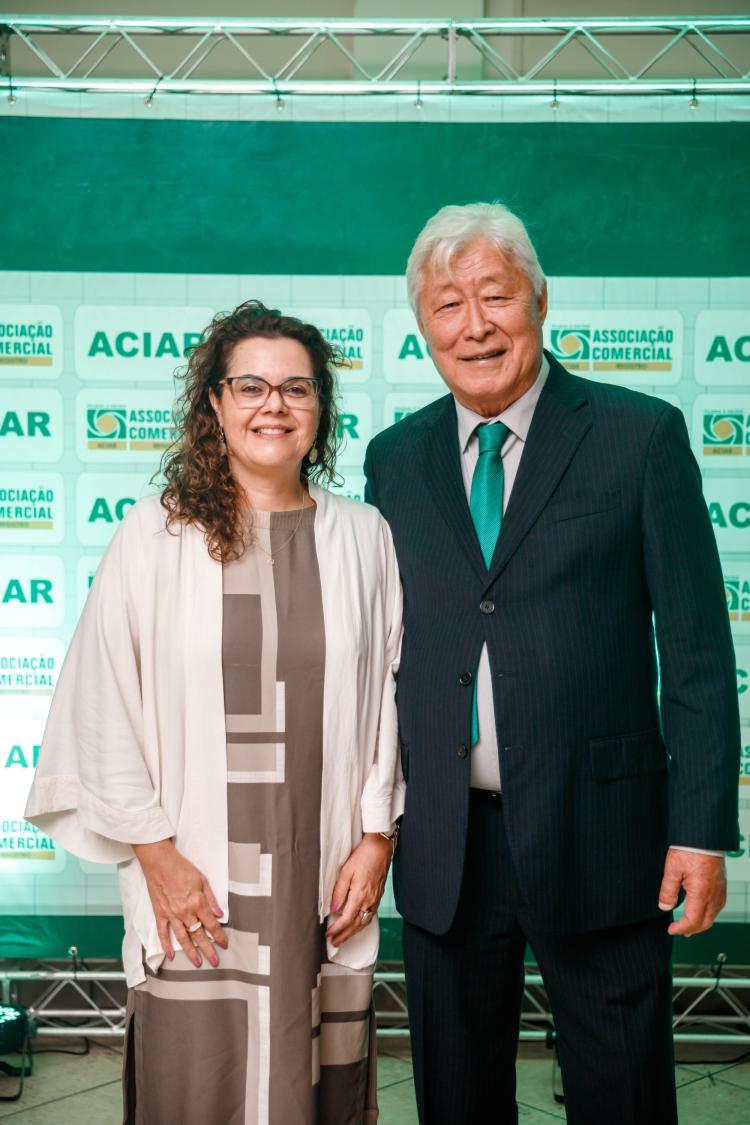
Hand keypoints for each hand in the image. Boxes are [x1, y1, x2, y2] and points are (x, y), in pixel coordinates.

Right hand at [133, 840, 227, 966]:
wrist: (160, 862)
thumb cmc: (182, 868)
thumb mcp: (202, 880)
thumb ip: (211, 899)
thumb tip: (219, 914)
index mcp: (197, 902)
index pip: (211, 924)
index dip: (219, 936)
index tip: (224, 945)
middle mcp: (185, 912)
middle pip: (198, 934)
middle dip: (208, 949)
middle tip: (215, 962)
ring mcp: (171, 915)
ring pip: (182, 938)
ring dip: (190, 952)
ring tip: (197, 963)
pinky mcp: (160, 914)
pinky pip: (163, 933)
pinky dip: (166, 945)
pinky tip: (171, 955)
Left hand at [325, 834, 392, 946]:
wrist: (380, 848)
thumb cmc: (363, 856)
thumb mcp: (346, 871)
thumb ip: (338, 891)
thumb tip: (333, 908)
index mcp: (360, 895)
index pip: (347, 919)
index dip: (337, 929)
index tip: (328, 935)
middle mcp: (369, 900)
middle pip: (356, 925)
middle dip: (344, 936)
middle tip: (334, 942)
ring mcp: (375, 899)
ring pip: (364, 922)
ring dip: (353, 932)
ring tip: (343, 938)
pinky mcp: (378, 896)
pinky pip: (370, 916)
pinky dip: (362, 924)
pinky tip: (357, 925)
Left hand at [658, 848, 726, 935]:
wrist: (705, 836)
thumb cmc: (689, 849)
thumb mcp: (672, 869)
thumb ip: (668, 891)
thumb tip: (665, 907)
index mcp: (701, 894)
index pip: (692, 921)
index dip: (681, 928)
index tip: (671, 929)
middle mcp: (714, 895)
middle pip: (704, 923)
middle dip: (691, 930)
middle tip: (679, 931)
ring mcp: (720, 891)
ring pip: (712, 916)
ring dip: (700, 923)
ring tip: (689, 925)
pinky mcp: (722, 885)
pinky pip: (717, 906)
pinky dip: (708, 914)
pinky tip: (701, 910)